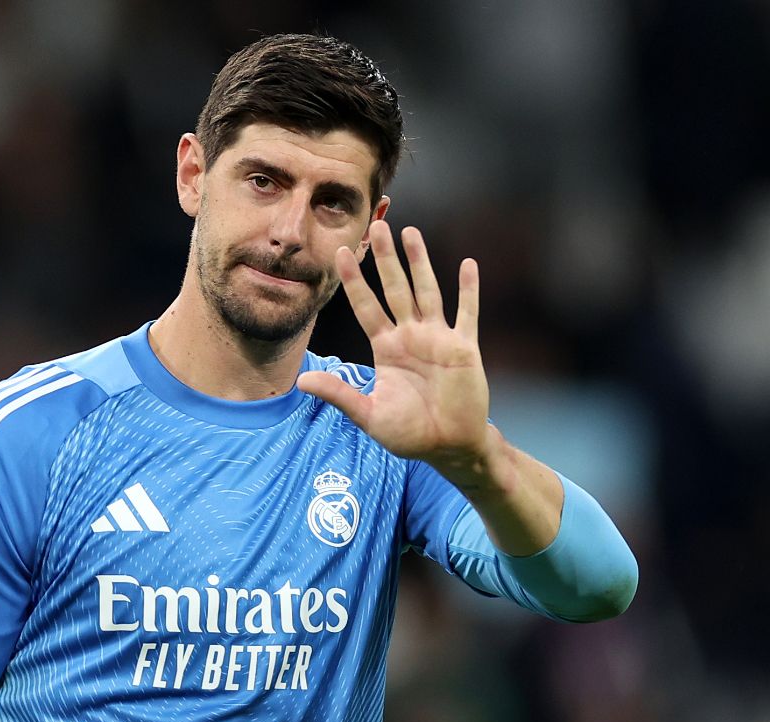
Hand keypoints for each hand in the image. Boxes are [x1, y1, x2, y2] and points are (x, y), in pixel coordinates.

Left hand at [296, 221, 487, 470]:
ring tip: (411, 232)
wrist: (450, 447)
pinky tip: (468, 264)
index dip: (354, 281)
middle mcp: (411, 336)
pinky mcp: (464, 347)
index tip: (340, 253)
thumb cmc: (410, 434)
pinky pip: (467, 313)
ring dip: (420, 263)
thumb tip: (300, 382)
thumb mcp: (369, 415)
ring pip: (427, 291)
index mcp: (387, 349)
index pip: (366, 307)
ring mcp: (438, 339)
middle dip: (386, 259)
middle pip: (395, 289)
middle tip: (377, 226)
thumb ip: (340, 394)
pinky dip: (469, 290)